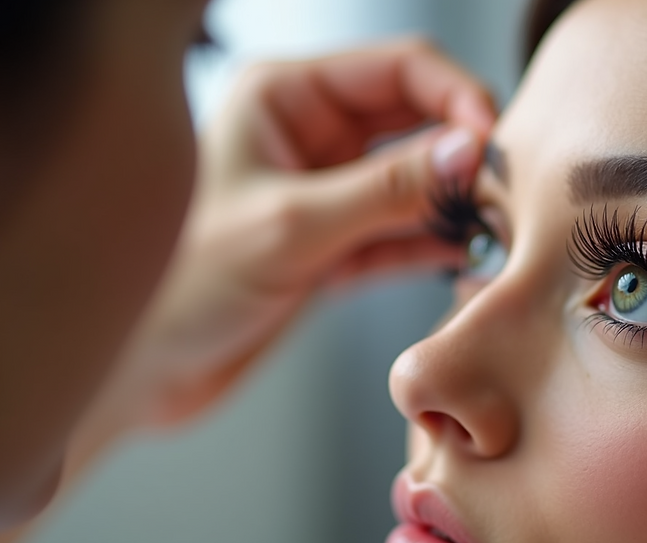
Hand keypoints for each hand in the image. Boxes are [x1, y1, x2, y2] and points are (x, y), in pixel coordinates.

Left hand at [101, 38, 494, 429]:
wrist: (145, 370)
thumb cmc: (182, 283)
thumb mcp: (290, 226)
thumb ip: (385, 189)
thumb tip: (467, 153)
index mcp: (283, 96)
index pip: (396, 68)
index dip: (455, 96)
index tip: (491, 138)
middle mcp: (309, 134)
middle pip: (414, 120)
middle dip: (461, 150)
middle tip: (501, 187)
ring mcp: (326, 192)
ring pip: (413, 180)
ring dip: (452, 201)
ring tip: (492, 225)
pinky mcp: (334, 246)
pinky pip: (400, 232)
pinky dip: (431, 243)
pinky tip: (461, 253)